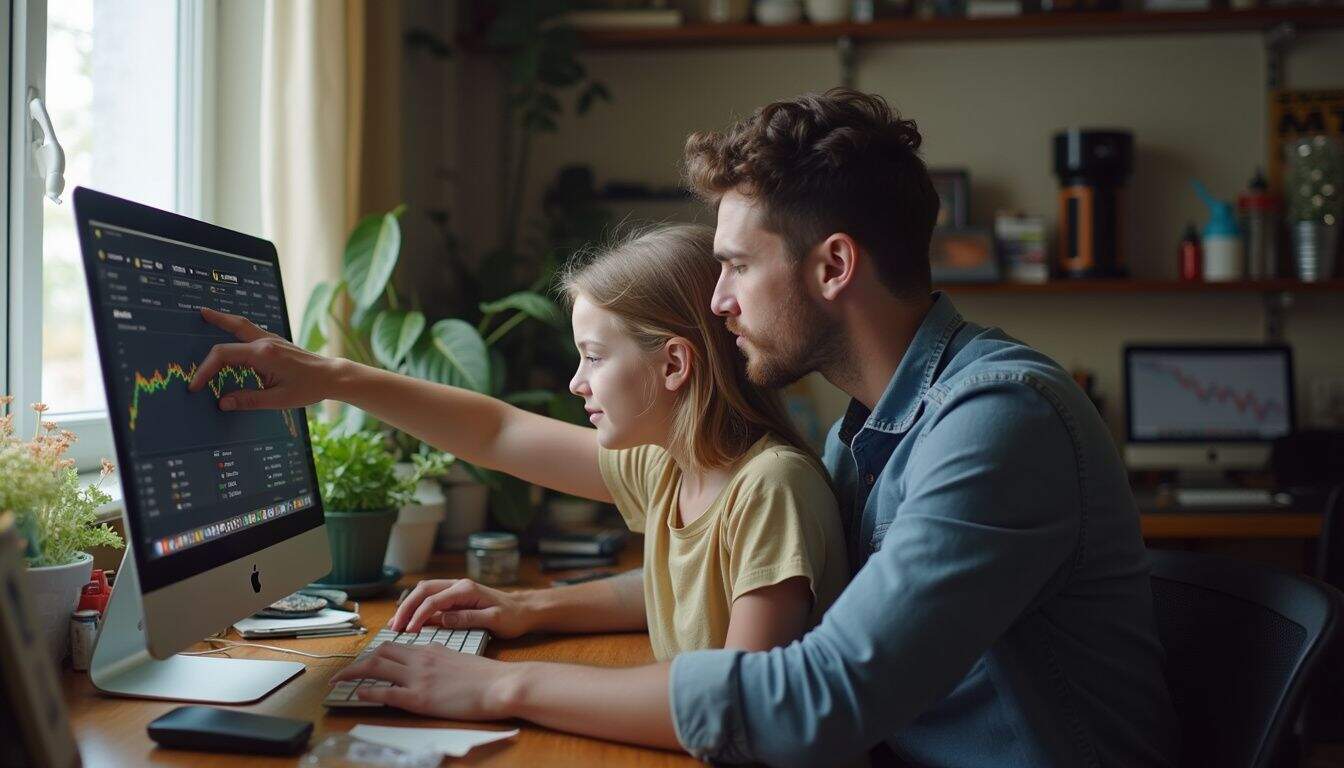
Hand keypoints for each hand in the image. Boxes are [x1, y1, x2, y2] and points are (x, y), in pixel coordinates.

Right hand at [189, 307, 341, 409]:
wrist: (331, 376)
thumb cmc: (309, 388)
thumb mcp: (279, 400)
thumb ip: (249, 400)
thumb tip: (222, 403)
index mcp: (263, 354)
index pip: (223, 355)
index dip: (205, 370)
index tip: (196, 386)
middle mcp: (265, 342)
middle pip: (232, 328)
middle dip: (213, 323)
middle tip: (196, 316)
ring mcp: (272, 339)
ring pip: (242, 324)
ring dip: (224, 319)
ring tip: (207, 313)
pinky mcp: (276, 342)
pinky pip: (251, 330)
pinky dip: (237, 327)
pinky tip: (232, 329)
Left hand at [330, 643, 521, 718]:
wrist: (500, 684)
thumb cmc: (486, 676)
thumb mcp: (459, 658)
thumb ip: (440, 658)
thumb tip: (429, 662)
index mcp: (431, 649)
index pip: (396, 645)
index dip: (376, 653)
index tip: (365, 661)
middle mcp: (420, 658)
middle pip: (380, 653)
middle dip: (358, 661)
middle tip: (344, 672)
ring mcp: (418, 677)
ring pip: (376, 667)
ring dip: (353, 673)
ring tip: (339, 681)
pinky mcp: (420, 698)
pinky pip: (386, 692)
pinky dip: (369, 692)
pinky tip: (360, 694)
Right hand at [391, 578, 534, 638]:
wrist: (526, 610)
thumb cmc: (513, 617)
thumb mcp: (494, 620)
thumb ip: (468, 618)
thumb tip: (442, 619)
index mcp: (466, 590)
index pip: (434, 600)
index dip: (418, 616)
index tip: (409, 632)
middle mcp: (459, 585)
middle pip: (423, 591)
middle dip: (406, 608)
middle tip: (394, 627)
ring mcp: (456, 589)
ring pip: (424, 592)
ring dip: (408, 606)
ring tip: (396, 624)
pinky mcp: (456, 597)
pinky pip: (431, 598)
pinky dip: (417, 608)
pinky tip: (410, 620)